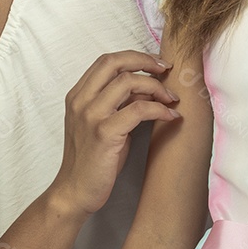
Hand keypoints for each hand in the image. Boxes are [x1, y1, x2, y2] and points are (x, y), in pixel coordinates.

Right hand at [51, 51, 179, 218]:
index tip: (156, 64)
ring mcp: (91, 116)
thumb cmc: (93, 159)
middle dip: (145, 61)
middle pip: (115, 63)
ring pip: (128, 82)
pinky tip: (171, 117)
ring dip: (156, 87)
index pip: (106, 61)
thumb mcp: (103, 123)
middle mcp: (81, 101)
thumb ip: (119, 102)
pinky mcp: (104, 133)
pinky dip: (159, 109)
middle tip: (167, 70)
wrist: (75, 192)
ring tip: (171, 99)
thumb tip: (148, 87)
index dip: (134, 57)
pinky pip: (139, 110)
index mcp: (77, 96)